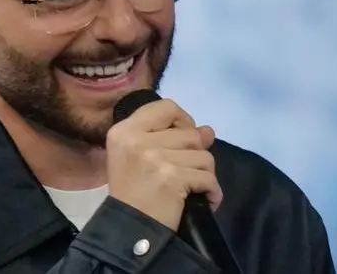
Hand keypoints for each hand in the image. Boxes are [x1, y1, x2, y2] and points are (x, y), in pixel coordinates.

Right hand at [105, 98, 221, 230]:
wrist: (128, 230)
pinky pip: (208, 178)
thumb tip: (209, 131)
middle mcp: (137, 139)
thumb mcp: (139, 157)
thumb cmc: (132, 194)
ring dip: (204, 175)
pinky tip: (203, 200)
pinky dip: (211, 192)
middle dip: (195, 155)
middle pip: (190, 133)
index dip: (183, 121)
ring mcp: (154, 158)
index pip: (167, 107)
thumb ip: (171, 138)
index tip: (182, 142)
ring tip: (191, 189)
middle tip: (184, 173)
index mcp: (125, 130)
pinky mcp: (171, 178)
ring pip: (203, 155)